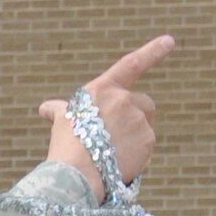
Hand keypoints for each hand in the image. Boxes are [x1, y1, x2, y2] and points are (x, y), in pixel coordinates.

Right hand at [38, 35, 174, 200]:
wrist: (76, 175)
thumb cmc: (64, 147)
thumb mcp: (62, 122)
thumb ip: (60, 111)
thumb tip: (45, 108)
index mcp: (103, 89)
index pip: (131, 64)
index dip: (152, 51)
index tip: (170, 41)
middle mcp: (123, 99)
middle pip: (143, 103)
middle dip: (136, 117)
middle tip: (118, 139)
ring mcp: (138, 118)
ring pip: (145, 127)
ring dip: (135, 139)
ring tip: (113, 157)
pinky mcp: (148, 139)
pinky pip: (147, 148)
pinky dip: (138, 157)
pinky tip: (121, 166)